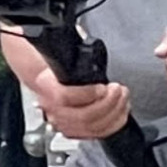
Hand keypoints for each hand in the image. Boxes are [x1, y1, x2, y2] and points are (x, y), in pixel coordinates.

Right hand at [0, 26, 140, 143]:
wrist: (43, 74)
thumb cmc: (54, 60)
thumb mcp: (61, 49)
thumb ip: (70, 44)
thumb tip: (80, 32)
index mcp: (45, 84)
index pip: (63, 97)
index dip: (87, 94)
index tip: (103, 85)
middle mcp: (51, 106)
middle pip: (83, 116)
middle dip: (107, 104)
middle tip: (118, 90)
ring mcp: (62, 120)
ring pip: (92, 127)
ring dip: (114, 113)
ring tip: (122, 98)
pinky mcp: (74, 129)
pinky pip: (96, 134)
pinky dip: (113, 124)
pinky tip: (120, 111)